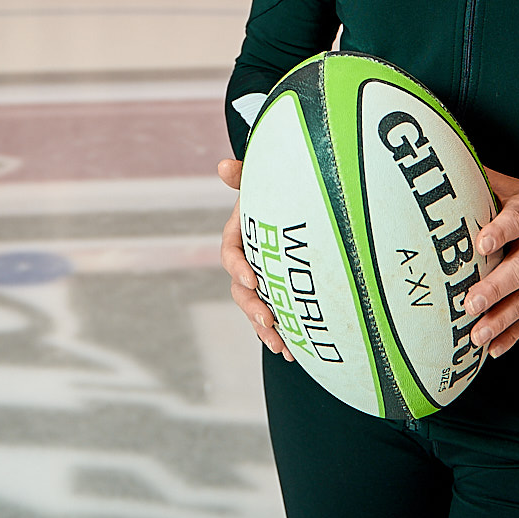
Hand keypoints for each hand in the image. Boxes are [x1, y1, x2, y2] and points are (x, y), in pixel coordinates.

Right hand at [217, 158, 292, 359]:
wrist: (295, 208)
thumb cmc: (275, 192)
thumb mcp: (261, 180)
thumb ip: (243, 175)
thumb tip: (224, 166)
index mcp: (239, 236)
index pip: (231, 253)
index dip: (238, 267)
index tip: (252, 278)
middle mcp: (247, 261)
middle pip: (241, 289)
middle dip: (252, 307)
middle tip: (268, 319)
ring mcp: (261, 280)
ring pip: (255, 308)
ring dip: (264, 328)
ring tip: (280, 344)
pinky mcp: (275, 294)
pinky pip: (272, 317)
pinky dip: (279, 334)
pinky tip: (292, 351)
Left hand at [464, 169, 518, 358]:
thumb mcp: (518, 187)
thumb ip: (485, 179)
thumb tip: (446, 160)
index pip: (516, 220)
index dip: (499, 231)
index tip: (481, 244)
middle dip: (494, 288)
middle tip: (470, 303)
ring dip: (500, 320)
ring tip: (476, 335)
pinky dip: (513, 335)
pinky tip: (493, 348)